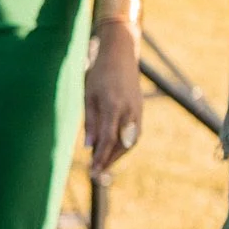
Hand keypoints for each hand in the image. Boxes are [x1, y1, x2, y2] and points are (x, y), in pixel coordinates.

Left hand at [82, 23, 144, 176]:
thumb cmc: (99, 73)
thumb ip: (90, 122)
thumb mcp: (88, 96)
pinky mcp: (140, 110)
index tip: (92, 171)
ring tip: (103, 165)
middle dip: (109, 161)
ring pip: (130, 141)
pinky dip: (124, 145)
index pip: (107, 140)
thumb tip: (89, 147)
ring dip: (117, 156)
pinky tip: (114, 150)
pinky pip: (134, 134)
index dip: (100, 158)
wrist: (121, 55)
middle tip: (96, 174)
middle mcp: (128, 111)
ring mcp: (137, 111)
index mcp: (113, 107)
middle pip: (121, 145)